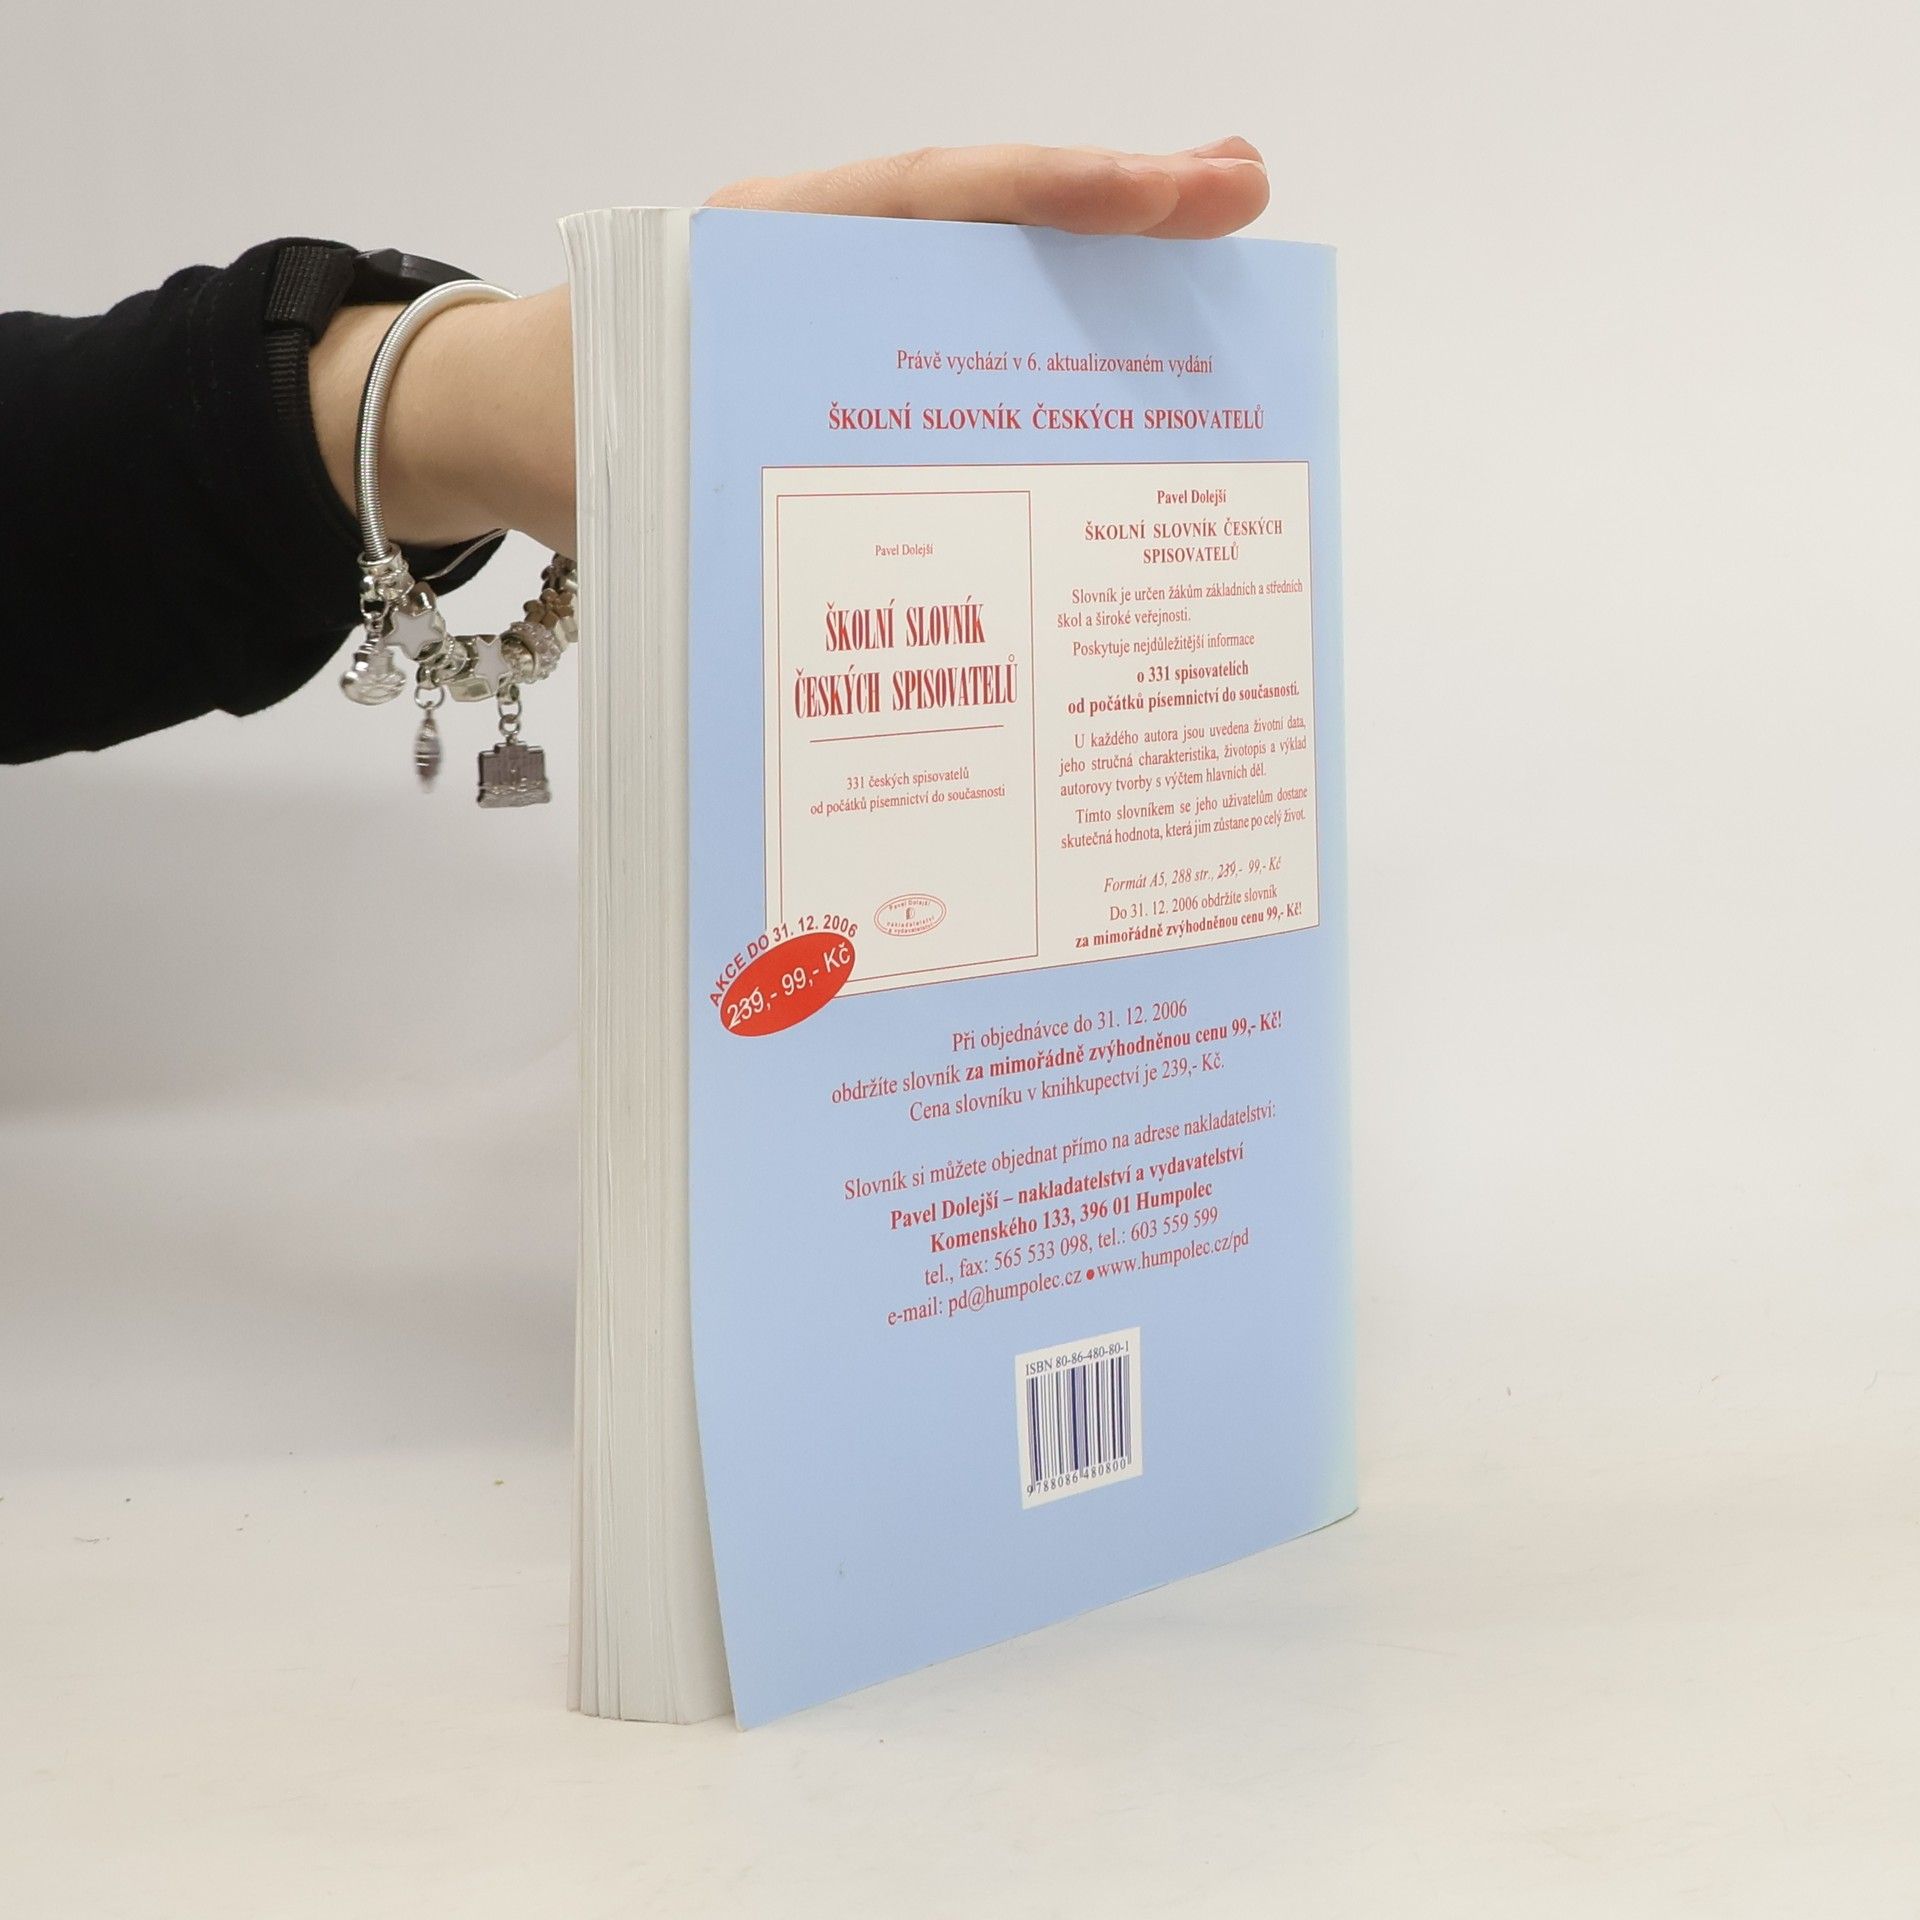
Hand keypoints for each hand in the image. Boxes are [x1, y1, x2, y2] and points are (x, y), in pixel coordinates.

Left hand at [312, 140, 1269, 557]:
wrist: (502, 425)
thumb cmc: (569, 434)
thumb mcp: (641, 458)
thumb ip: (746, 486)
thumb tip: (888, 588)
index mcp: (767, 253)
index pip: (928, 201)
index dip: (1053, 197)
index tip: (1172, 191)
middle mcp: (822, 264)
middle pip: (985, 229)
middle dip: (1119, 216)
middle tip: (1246, 199)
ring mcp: (845, 309)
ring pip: (984, 290)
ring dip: (1096, 289)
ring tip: (1217, 271)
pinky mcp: (853, 365)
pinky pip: (957, 353)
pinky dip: (1037, 360)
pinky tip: (1116, 393)